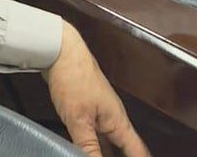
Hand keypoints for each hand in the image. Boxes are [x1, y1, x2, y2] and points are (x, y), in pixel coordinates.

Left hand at [44, 25, 148, 155]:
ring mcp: (100, 109)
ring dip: (105, 151)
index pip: (137, 151)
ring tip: (97, 155)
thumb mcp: (78, 119)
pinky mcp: (86, 105)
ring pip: (108, 139)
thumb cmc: (73, 77)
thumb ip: (88, 145)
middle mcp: (113, 116)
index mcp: (118, 121)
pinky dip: (92, 141)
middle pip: (124, 147)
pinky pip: (94, 130)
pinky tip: (84, 146)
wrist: (59, 49)